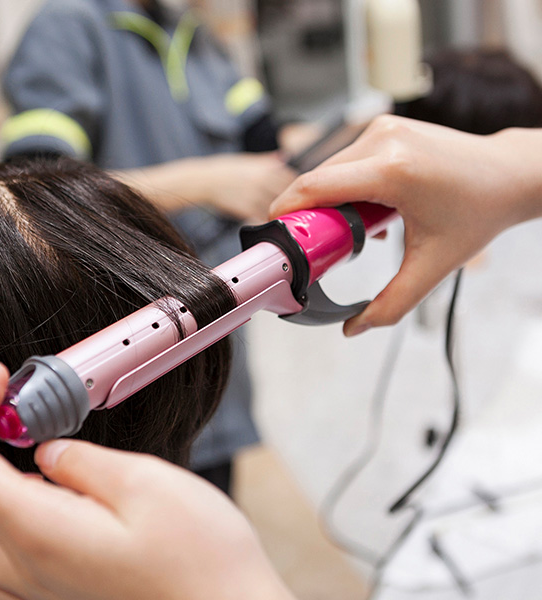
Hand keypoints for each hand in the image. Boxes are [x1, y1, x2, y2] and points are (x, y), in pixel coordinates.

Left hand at [0, 361, 293, 599]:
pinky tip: (52, 489)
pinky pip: (11, 552)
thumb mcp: (143, 482)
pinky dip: (12, 509)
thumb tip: (49, 453)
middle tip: (8, 408)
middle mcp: (32, 567)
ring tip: (30, 442)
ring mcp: (47, 584)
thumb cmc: (199, 556)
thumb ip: (82, 461)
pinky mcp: (67, 587)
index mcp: (41, 531)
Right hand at [199, 152, 296, 221]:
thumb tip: (284, 156)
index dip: (295, 186)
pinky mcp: (246, 209)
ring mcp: (255, 195)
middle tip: (293, 209)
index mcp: (265, 167)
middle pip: (287, 194)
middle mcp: (262, 180)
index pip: (290, 177)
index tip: (297, 193)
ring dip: (281, 214)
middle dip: (291, 201)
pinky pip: (263, 218)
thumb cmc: (224, 170)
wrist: (204, 181)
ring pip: (278, 207)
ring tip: (283, 219)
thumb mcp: (247, 159)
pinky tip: (268, 225)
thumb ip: (268, 160)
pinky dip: (267, 222)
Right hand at [270, 115, 541, 335]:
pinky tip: (369, 209)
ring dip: (329, 200)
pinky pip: (346, 160)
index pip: (315, 186)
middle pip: (318, 180)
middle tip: (321, 246)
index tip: (276, 235)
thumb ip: (391, 304)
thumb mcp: (433, 266)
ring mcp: (384, 128)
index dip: (286, 211)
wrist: (509, 174)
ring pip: (330, 169)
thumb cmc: (478, 213)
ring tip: (356, 230)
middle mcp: (384, 140)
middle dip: (310, 214)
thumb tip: (354, 328)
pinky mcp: (386, 126)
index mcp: (393, 170)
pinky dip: (346, 186)